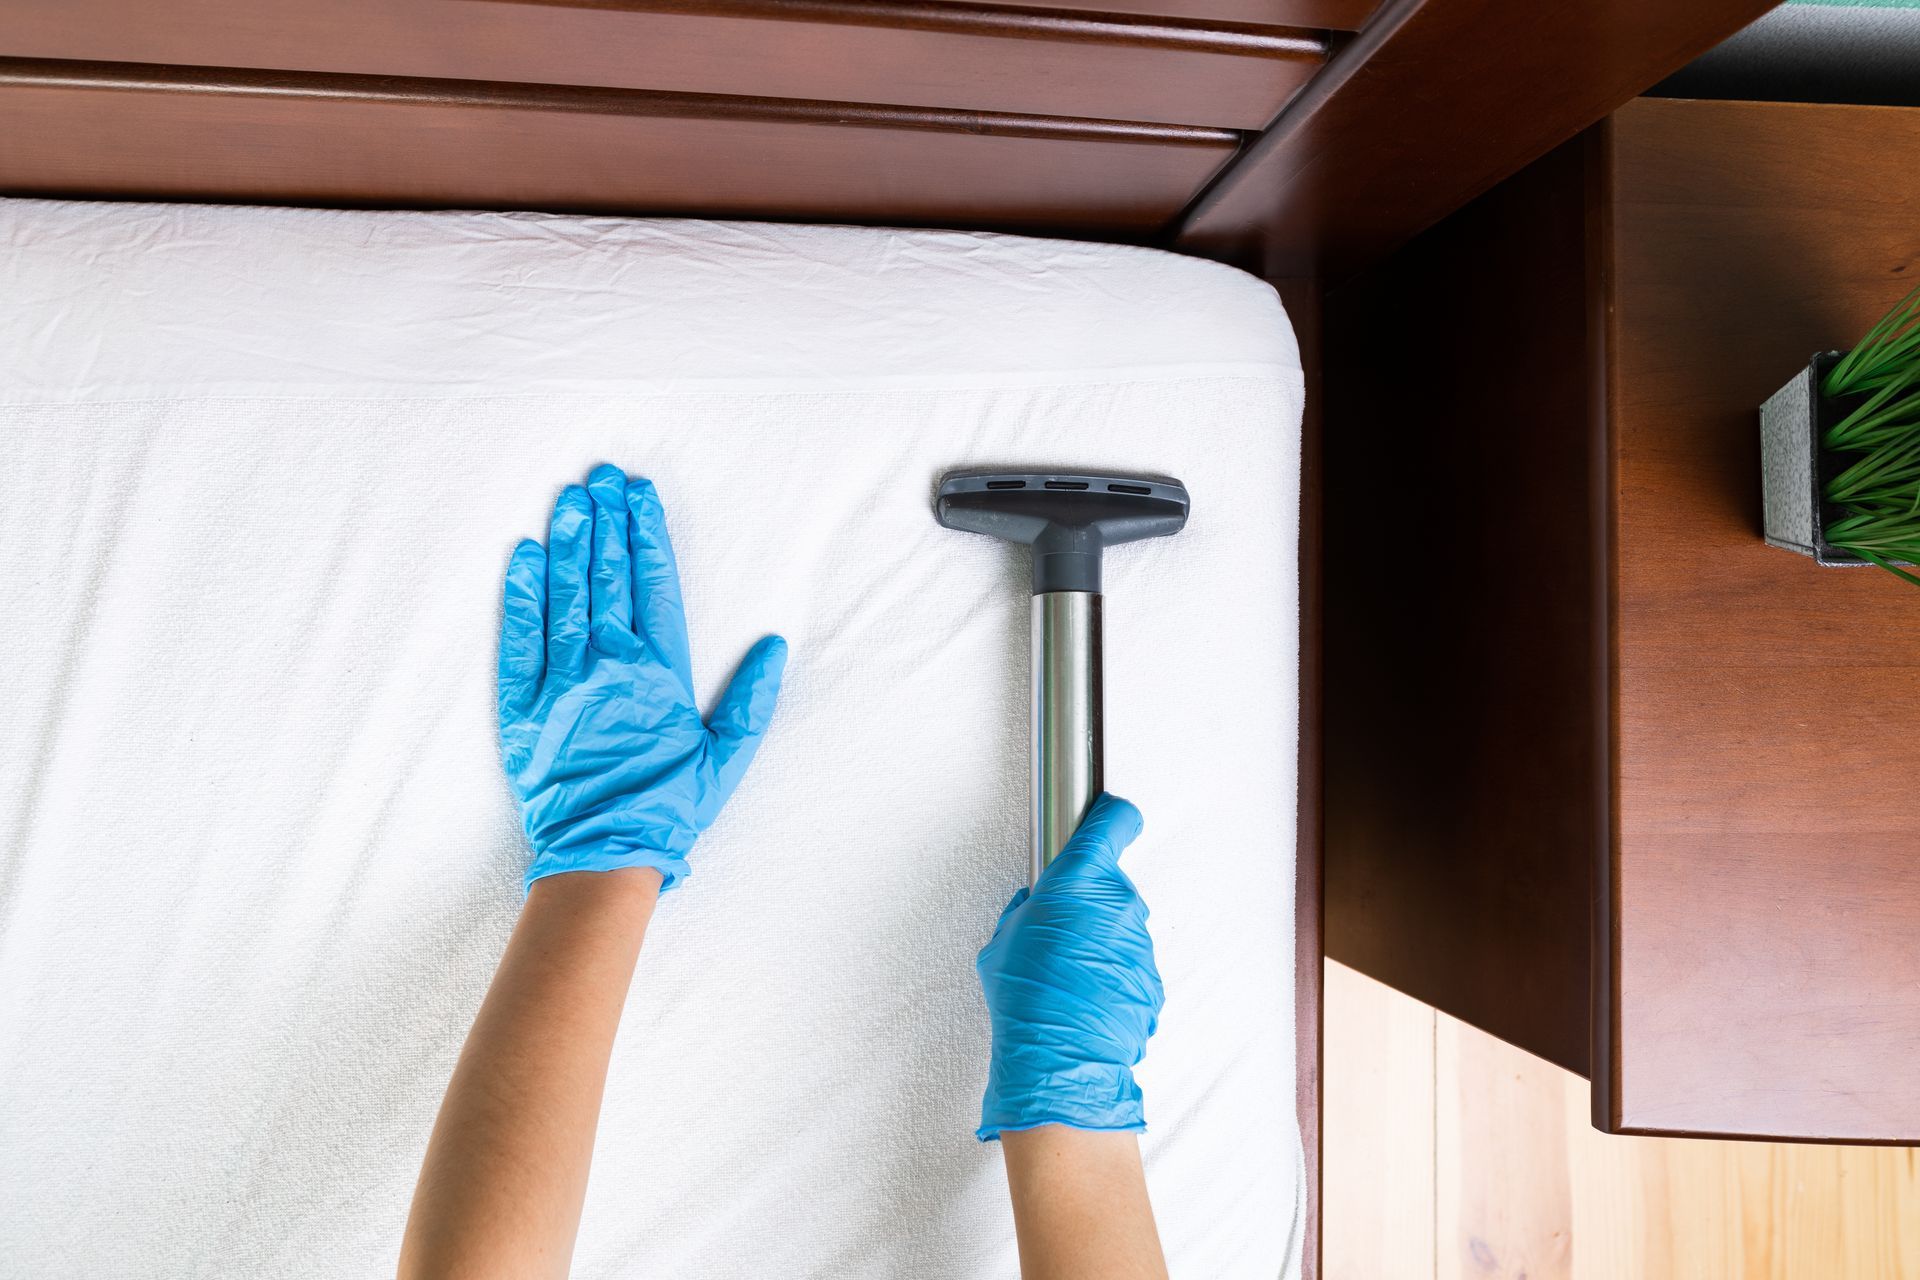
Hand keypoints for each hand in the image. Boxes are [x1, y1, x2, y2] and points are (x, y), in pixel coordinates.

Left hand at [498, 465, 786, 892]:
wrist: (603, 854)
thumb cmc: (668, 809)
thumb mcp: (726, 758)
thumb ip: (751, 700)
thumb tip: (773, 646)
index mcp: (660, 673)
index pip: (653, 584)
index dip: (646, 533)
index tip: (639, 493)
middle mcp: (611, 665)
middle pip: (607, 576)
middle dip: (604, 520)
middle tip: (599, 475)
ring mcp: (563, 681)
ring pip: (565, 595)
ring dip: (567, 542)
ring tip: (569, 497)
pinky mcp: (524, 705)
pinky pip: (520, 639)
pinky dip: (521, 594)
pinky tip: (524, 554)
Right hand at [975, 793, 1162, 1139]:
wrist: (1060, 1058)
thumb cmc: (1026, 995)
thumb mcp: (1003, 939)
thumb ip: (1025, 912)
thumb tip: (1032, 910)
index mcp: (1079, 880)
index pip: (1112, 823)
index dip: (1111, 817)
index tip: (1109, 816)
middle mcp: (1118, 902)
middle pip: (1109, 885)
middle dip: (1087, 903)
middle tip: (1056, 935)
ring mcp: (1139, 942)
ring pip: (1119, 929)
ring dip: (1098, 945)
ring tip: (1066, 979)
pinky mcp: (1151, 978)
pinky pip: (1129, 966)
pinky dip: (1111, 978)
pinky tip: (1084, 1001)